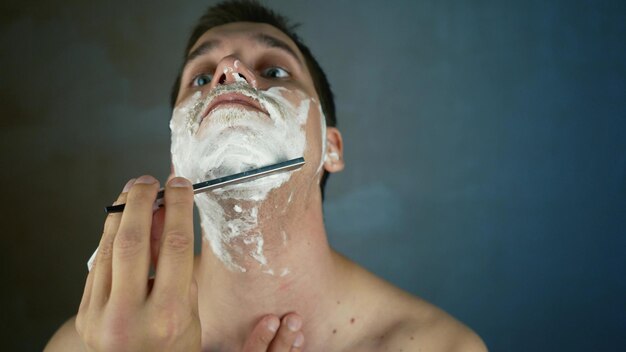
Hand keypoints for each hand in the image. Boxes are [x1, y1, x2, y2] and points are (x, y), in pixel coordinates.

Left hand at [76, 176, 199, 350]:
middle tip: (150, 181)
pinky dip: (111, 235)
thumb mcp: (192, 316)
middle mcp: (130, 315)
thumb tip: (168, 219)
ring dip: (121, 212)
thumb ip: (182, 269)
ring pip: (108, 247)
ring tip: (134, 192)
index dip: (178, 208)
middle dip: (141, 201)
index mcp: (168, 317)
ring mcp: (101, 315)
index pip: (174, 247)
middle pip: (133, 241)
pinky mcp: (84, 313)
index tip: (180, 186)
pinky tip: (121, 220)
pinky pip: (98, 263)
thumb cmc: (172, 350)